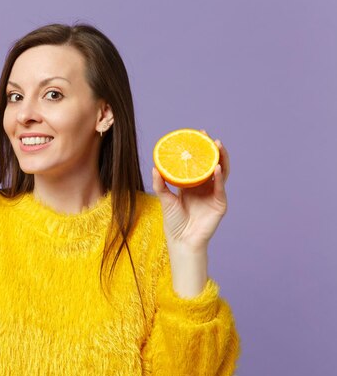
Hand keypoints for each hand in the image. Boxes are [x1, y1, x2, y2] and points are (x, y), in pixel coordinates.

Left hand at [151, 130, 229, 249]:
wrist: (181, 240)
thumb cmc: (173, 221)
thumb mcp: (165, 199)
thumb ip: (160, 184)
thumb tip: (154, 167)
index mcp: (193, 184)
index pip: (198, 163)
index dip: (198, 150)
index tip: (195, 135)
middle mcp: (205, 187)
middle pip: (211, 164)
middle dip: (211, 149)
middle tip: (206, 136)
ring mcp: (214, 194)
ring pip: (221, 172)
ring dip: (221, 158)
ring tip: (217, 145)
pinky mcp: (220, 204)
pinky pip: (220, 188)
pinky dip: (219, 177)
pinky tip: (216, 168)